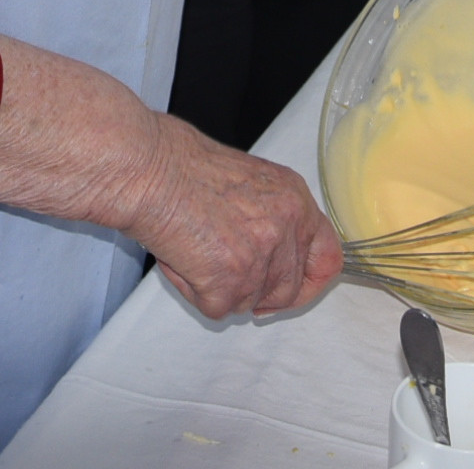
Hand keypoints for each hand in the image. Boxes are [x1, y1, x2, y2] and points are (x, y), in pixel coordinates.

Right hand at [0, 37, 340, 316]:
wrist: (144, 167)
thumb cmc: (179, 163)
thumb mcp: (248, 180)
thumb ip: (269, 217)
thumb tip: (272, 261)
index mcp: (294, 196)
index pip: (329, 257)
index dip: (309, 283)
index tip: (286, 293)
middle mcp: (286, 224)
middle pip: (288, 291)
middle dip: (254, 293)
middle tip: (220, 273)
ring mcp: (260, 254)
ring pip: (250, 303)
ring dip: (219, 289)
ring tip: (193, 251)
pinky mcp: (229, 279)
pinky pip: (216, 309)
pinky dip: (193, 292)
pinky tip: (179, 259)